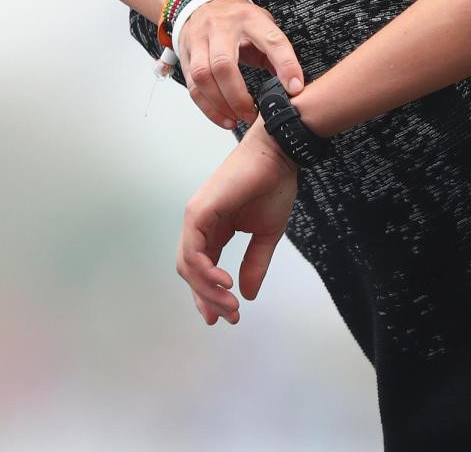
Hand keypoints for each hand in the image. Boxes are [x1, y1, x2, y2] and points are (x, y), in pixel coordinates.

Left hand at [176, 120, 297, 324]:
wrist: (280, 156)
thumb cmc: (275, 186)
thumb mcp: (268, 234)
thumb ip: (255, 263)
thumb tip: (248, 295)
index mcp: (214, 228)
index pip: (202, 267)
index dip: (209, 295)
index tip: (225, 317)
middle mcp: (199, 224)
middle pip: (191, 271)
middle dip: (207, 298)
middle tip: (229, 316)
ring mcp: (195, 218)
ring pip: (189, 265)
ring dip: (208, 290)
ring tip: (231, 304)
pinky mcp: (198, 212)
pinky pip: (193, 251)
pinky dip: (204, 272)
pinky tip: (224, 283)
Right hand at [177, 0, 304, 128]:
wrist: (205, 3)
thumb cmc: (239, 21)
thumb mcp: (263, 27)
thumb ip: (276, 54)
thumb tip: (294, 85)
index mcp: (250, 19)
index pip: (271, 41)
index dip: (286, 65)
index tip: (295, 88)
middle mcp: (221, 27)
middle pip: (224, 64)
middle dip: (238, 96)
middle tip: (252, 114)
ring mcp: (199, 40)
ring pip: (202, 76)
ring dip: (221, 104)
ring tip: (238, 118)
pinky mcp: (185, 55)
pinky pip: (192, 86)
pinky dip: (208, 107)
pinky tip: (224, 118)